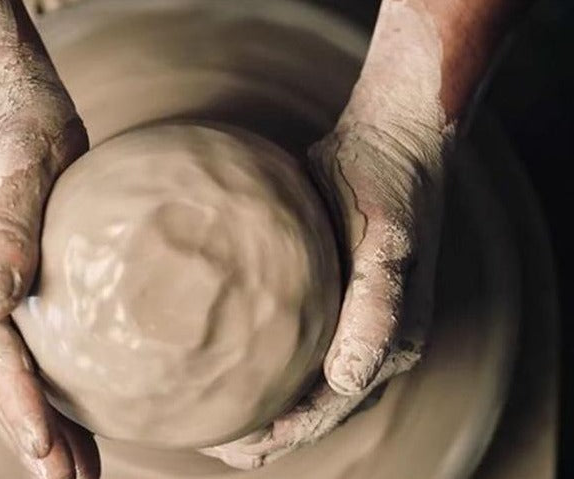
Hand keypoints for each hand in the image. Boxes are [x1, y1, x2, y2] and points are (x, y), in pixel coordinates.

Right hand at [0, 74, 98, 477]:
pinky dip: (49, 388)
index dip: (17, 399)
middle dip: (31, 432)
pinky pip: (25, 348)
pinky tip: (76, 419)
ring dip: (42, 424)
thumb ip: (4, 228)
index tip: (44, 447)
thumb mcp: (19, 160)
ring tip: (76, 472)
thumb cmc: (17, 120)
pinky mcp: (5, 283)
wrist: (5, 97)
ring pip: (9, 371)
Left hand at [201, 116, 446, 467]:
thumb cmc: (389, 188)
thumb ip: (378, 310)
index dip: (283, 435)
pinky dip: (260, 361)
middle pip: (313, 408)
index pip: (330, 409)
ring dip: (261, 404)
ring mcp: (350, 322)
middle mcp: (371, 343)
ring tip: (210, 416)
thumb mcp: (388, 243)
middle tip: (209, 442)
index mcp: (389, 343)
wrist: (389, 142)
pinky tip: (223, 357)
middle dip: (266, 432)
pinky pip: (292, 342)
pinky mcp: (328, 298)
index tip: (232, 448)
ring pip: (301, 382)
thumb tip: (348, 380)